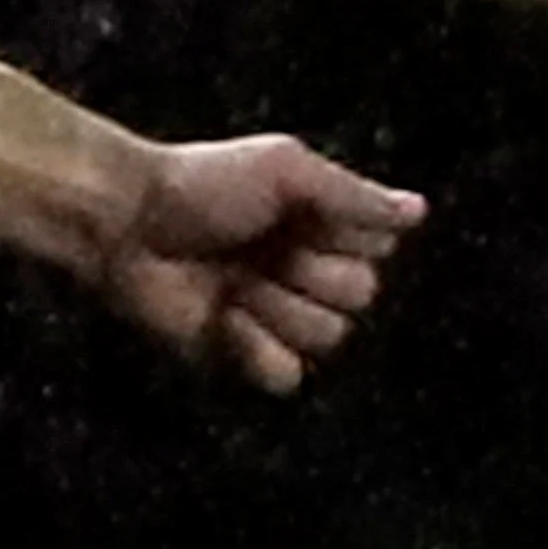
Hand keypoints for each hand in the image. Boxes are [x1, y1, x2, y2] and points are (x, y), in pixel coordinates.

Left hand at [97, 133, 426, 391]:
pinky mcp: (239, 351)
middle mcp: (306, 268)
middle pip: (361, 297)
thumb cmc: (204, 184)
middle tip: (266, 250)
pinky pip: (285, 376)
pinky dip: (259, 353)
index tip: (304, 213)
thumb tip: (421, 211)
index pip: (380, 248)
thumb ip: (354, 197)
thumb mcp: (286, 171)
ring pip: (328, 338)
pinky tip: (226, 321)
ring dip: (281, 310)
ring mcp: (275, 312)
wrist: (126, 224)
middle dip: (314, 273)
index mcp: (322, 222)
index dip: (347, 236)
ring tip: (237, 285)